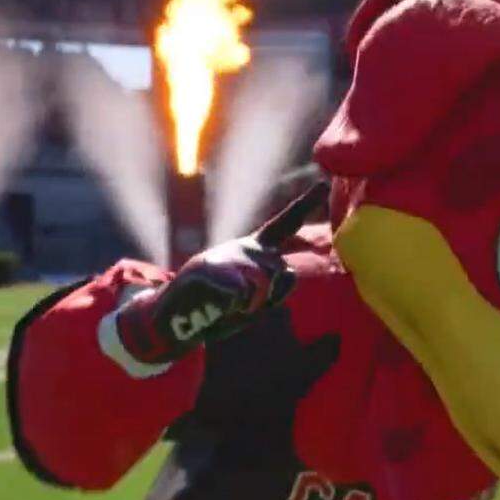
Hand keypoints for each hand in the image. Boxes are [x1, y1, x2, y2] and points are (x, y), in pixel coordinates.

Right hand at [117, 183, 327, 362]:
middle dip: (269, 296)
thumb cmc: (222, 310)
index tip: (322, 182)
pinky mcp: (211, 268)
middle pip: (281, 271)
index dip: (304, 204)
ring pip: (262, 283)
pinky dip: (233, 304)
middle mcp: (245, 246)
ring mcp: (227, 255)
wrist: (177, 318)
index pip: (284, 224)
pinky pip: (240, 292)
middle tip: (241, 305)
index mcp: (256, 249)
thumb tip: (289, 272)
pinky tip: (217, 304)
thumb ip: (278, 287)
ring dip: (250, 304)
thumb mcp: (258, 300)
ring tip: (228, 304)